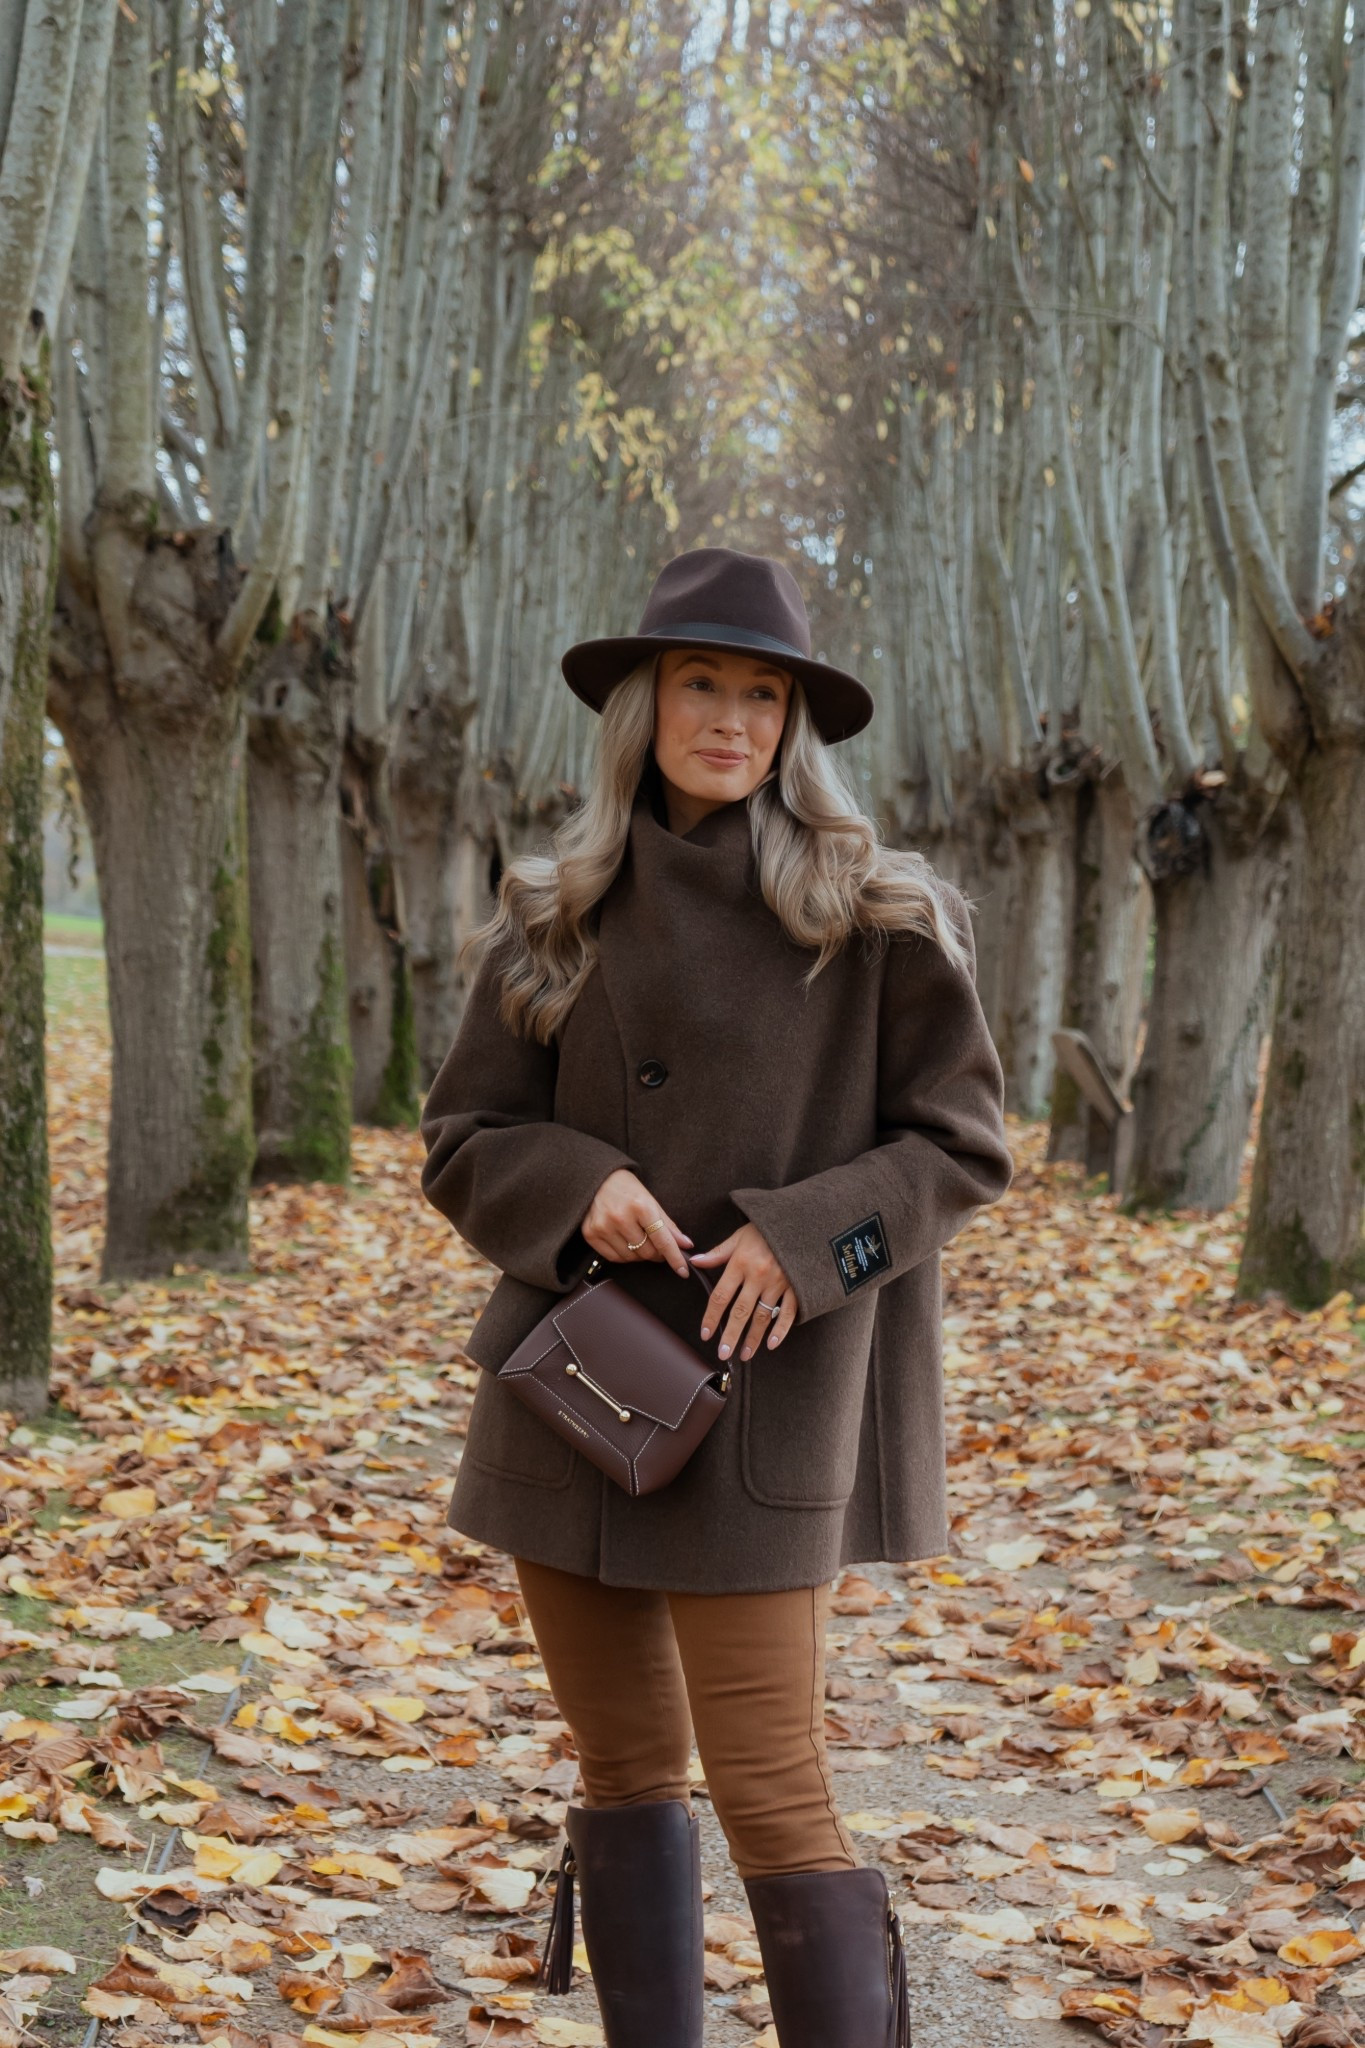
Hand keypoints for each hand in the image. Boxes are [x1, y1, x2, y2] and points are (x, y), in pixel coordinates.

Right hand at [581, 1169, 692, 1277]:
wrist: (596, 1178)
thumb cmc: (627, 1188)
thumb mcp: (651, 1200)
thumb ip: (668, 1225)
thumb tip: (686, 1245)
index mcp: (640, 1206)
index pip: (662, 1240)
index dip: (675, 1258)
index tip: (683, 1271)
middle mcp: (620, 1218)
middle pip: (647, 1252)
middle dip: (657, 1254)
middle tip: (658, 1247)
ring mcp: (603, 1227)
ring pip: (631, 1257)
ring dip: (640, 1255)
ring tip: (640, 1240)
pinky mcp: (590, 1234)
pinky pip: (614, 1258)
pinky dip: (624, 1255)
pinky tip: (626, 1243)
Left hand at [688, 1222, 796, 1360]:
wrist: (801, 1220)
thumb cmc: (767, 1228)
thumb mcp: (740, 1235)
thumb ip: (718, 1253)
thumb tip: (695, 1262)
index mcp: (741, 1262)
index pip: (721, 1295)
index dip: (711, 1317)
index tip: (705, 1334)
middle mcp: (758, 1275)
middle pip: (740, 1311)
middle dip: (730, 1335)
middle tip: (723, 1353)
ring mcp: (779, 1283)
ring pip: (763, 1316)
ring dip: (753, 1338)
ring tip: (745, 1354)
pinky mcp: (796, 1287)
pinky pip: (788, 1312)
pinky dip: (781, 1330)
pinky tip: (772, 1344)